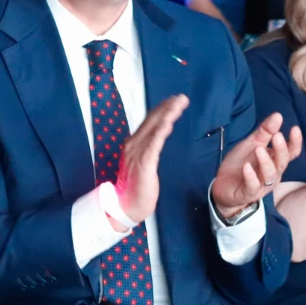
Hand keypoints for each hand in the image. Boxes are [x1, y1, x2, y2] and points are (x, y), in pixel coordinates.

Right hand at [116, 94, 187, 224]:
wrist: (124, 207)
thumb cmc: (135, 188)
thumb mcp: (142, 164)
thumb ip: (148, 150)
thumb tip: (158, 138)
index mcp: (134, 144)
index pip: (149, 122)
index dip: (162, 110)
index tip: (174, 101)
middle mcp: (133, 144)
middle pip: (152, 121)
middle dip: (167, 107)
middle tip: (181, 97)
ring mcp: (137, 153)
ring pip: (154, 128)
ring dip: (167, 114)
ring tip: (178, 104)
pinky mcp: (143, 163)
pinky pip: (153, 144)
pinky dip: (161, 131)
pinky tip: (169, 123)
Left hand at [211, 112, 301, 219]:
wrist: (222, 185)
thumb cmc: (241, 164)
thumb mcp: (252, 144)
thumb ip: (265, 131)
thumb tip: (278, 115)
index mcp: (275, 160)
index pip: (290, 152)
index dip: (295, 142)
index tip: (294, 129)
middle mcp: (272, 173)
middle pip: (282, 162)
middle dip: (281, 149)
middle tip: (276, 136)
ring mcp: (262, 185)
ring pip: (269, 175)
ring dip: (265, 162)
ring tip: (258, 149)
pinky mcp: (248, 193)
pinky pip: (252, 186)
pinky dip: (250, 177)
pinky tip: (246, 167)